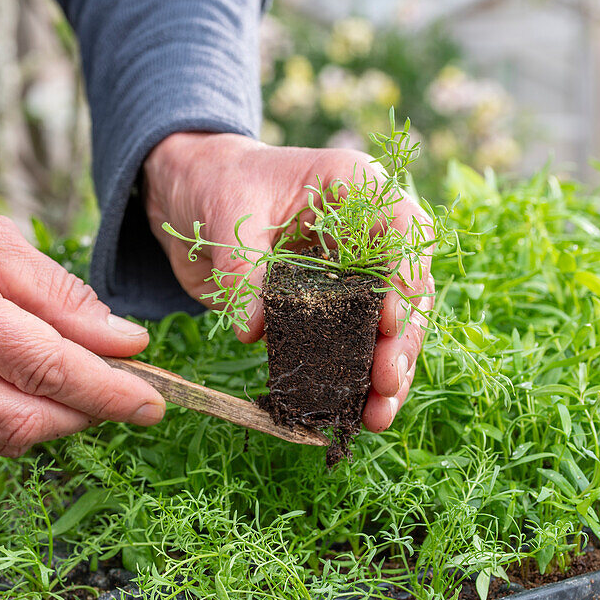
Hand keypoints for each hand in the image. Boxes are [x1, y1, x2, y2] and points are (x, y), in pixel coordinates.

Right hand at [0, 152, 164, 455]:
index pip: (46, 367)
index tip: (154, 398)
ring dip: (59, 422)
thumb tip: (124, 342)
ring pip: (1, 436)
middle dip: (91, 414)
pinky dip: (18, 419)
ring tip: (90, 390)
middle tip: (131, 395)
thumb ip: (60, 293)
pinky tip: (38, 391)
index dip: (109, 390)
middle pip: (26, 418)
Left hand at [143, 132, 433, 431]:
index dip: (405, 274)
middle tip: (386, 382)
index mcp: (356, 187)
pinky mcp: (328, 307)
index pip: (405, 227)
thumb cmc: (217, 184)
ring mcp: (350, 273)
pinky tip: (354, 412)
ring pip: (389, 325)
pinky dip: (354, 378)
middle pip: (408, 288)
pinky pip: (352, 344)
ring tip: (377, 414)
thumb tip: (254, 329)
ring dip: (387, 371)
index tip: (386, 319)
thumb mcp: (227, 215)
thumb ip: (242, 268)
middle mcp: (366, 232)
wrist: (190, 193)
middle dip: (401, 340)